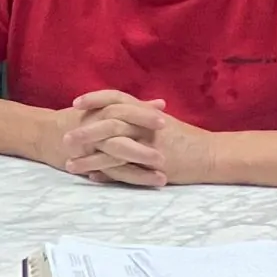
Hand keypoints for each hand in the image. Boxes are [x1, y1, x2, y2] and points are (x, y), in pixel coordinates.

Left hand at [41, 93, 221, 188]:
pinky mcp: (155, 166)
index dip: (96, 99)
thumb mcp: (162, 122)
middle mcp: (148, 126)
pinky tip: (92, 179)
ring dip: (90, 157)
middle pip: (111, 122)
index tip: (75, 102)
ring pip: (114, 149)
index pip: (118, 98)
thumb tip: (116, 112)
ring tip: (70, 165)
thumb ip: (140, 115)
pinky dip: (108, 174)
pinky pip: (127, 170)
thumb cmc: (186, 138)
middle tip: (64, 138)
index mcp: (147, 112)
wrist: (211, 155)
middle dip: (85, 130)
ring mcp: (151, 146)